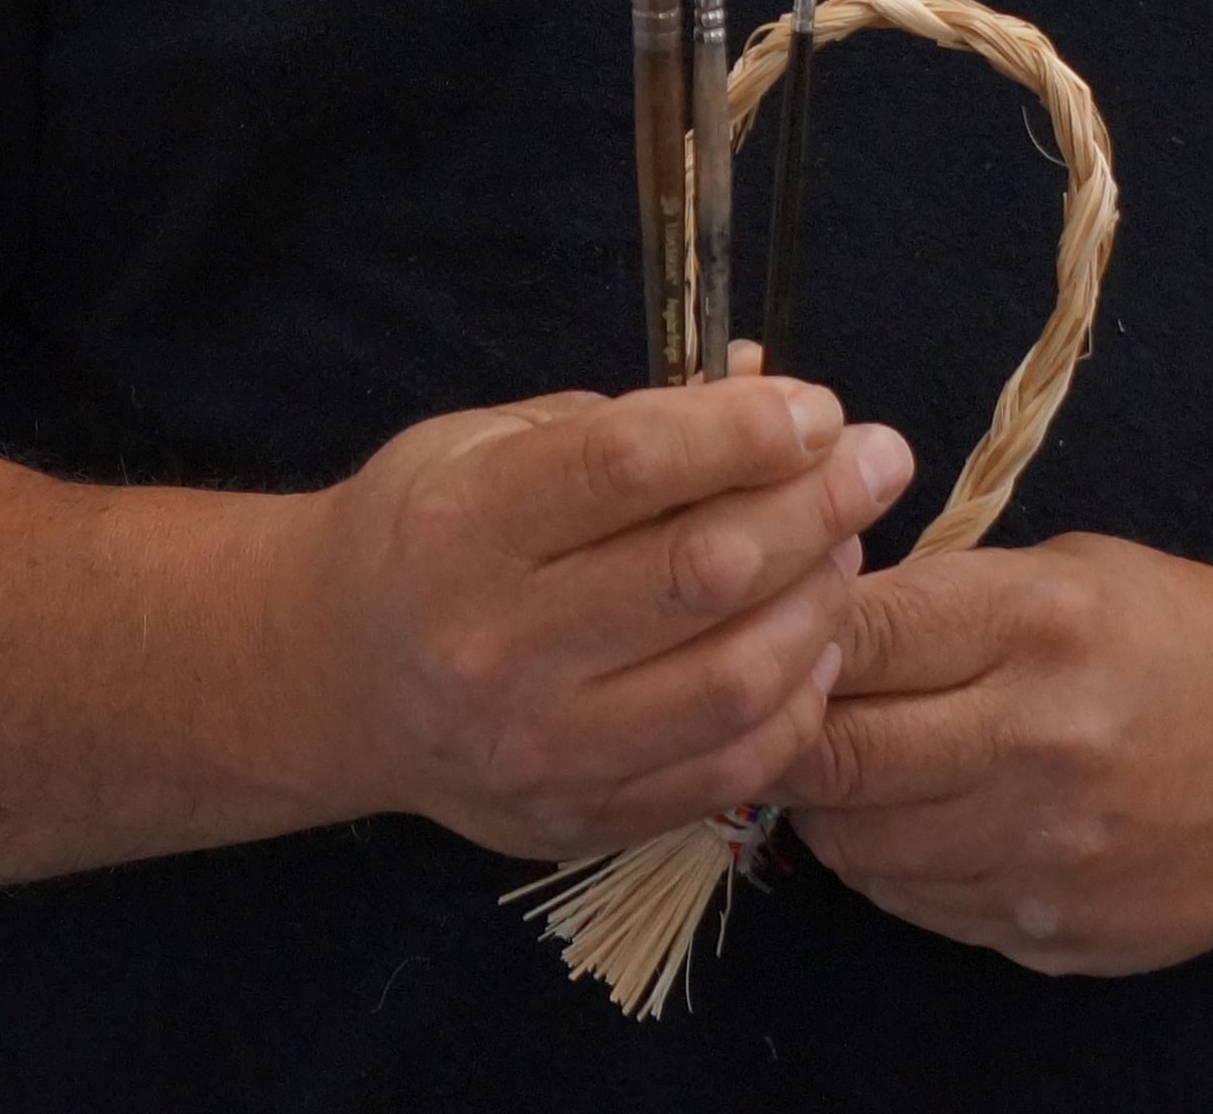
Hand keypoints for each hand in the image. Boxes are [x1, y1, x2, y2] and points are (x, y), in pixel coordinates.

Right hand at [295, 372, 913, 858]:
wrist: (335, 677)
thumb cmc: (430, 528)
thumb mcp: (491, 440)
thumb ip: (626, 423)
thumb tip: (771, 392)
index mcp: (466, 528)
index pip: (629, 467)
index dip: (744, 430)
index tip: (820, 410)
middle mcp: (496, 648)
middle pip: (703, 572)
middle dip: (818, 505)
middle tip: (878, 461)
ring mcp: (539, 750)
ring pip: (733, 680)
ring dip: (821, 603)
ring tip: (845, 547)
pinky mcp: (578, 820)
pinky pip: (729, 770)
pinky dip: (798, 701)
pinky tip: (815, 641)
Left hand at [767, 534, 1212, 974]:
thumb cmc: (1178, 633)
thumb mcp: (1068, 569)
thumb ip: (947, 599)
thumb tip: (817, 619)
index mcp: (1038, 623)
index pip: (860, 633)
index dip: (791, 628)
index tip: (772, 621)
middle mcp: (1035, 740)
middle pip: (837, 754)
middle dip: (786, 728)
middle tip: (776, 707)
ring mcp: (1041, 851)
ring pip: (859, 846)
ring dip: (830, 804)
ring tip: (848, 763)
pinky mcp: (1048, 930)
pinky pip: (916, 905)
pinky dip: (889, 862)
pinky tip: (914, 819)